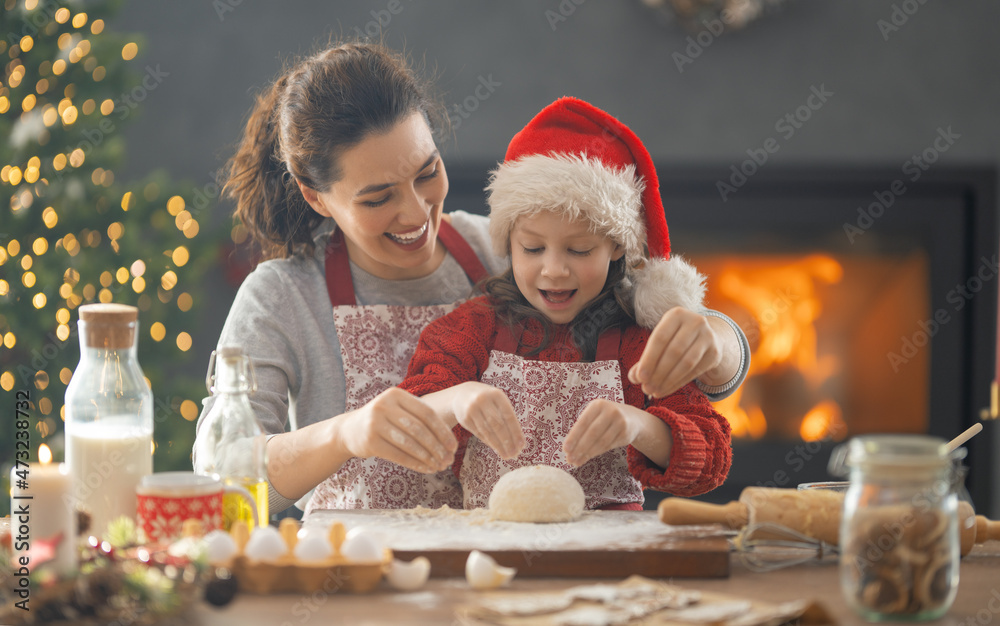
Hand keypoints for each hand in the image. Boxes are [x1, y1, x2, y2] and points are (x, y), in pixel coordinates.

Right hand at [338, 387, 456, 473]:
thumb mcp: (398, 410)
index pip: (426, 413)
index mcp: (396, 394)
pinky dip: (415, 464)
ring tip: (439, 467)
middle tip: (448, 460)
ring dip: (427, 458)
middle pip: (419, 429)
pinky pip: (398, 455)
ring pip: (409, 443)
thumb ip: (420, 418)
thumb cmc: (384, 420)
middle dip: (437, 447)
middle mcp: (384, 405)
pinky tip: (426, 470)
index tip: (454, 446)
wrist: (350, 430)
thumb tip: (450, 442)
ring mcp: (375, 423)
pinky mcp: (370, 442)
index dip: (442, 431)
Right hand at [451, 382, 524, 458]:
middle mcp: (483, 400)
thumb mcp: (497, 401)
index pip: (508, 416)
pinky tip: (496, 448)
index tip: (521, 445)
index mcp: (496, 395)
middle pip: (498, 425)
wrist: (462, 394)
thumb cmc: (487, 400)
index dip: (516, 432)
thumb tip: (517, 441)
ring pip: (487, 431)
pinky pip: (479, 433)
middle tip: (515, 454)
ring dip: (498, 445)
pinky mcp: (464, 419)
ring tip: (506, 455)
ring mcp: (472, 409)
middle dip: (507, 441)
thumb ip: (507, 416)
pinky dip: (488, 442)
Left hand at [563, 399, 642, 466]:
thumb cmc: (605, 417)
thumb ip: (582, 428)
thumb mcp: (595, 415)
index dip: (573, 436)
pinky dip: (596, 453)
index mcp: (598, 404)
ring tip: (576, 461)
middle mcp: (610, 411)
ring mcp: (620, 423)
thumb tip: (568, 449)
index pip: (583, 422)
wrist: (632, 418)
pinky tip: (587, 458)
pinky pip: (608, 446)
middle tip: (569, 458)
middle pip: (592, 433)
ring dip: (587, 453)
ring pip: (601, 442)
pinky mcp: (626, 434)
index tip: (565, 449)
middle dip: (579, 447)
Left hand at [628, 307, 723, 397]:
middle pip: (674, 351)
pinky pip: (695, 371)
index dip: (649, 359)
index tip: (639, 377)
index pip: (660, 338)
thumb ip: (646, 358)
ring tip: (655, 391)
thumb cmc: (675, 338)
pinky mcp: (714, 353)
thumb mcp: (661, 341)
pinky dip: (678, 383)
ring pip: (686, 363)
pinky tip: (666, 389)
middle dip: (658, 373)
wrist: (705, 337)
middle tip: (646, 388)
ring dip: (668, 380)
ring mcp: (708, 336)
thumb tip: (634, 377)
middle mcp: (695, 322)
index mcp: (676, 315)